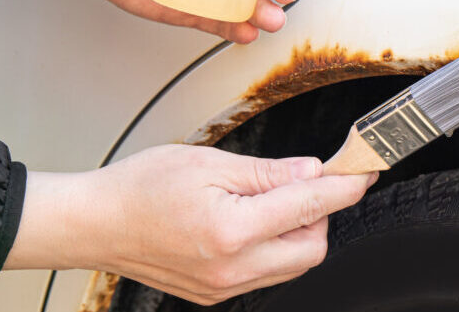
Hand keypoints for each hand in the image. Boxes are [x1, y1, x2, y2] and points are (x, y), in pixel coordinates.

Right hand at [4, 145, 375, 304]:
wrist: (94, 223)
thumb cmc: (141, 187)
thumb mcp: (211, 164)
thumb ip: (270, 173)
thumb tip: (314, 172)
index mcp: (231, 230)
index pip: (309, 207)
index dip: (343, 186)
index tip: (363, 171)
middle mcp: (231, 269)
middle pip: (311, 248)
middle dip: (320, 214)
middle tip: (306, 184)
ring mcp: (223, 288)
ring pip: (292, 265)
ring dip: (297, 232)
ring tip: (270, 200)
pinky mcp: (216, 294)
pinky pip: (266, 274)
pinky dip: (274, 247)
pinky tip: (253, 222)